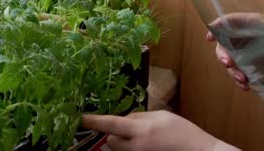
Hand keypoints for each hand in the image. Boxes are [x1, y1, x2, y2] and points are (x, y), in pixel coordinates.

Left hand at [81, 110, 238, 150]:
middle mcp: (136, 148)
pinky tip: (147, 147)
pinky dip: (131, 150)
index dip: (94, 121)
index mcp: (141, 130)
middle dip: (115, 135)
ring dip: (124, 144)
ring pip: (118, 150)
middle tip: (132, 131)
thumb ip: (139, 117)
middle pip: (110, 142)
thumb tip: (123, 119)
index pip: (111, 124)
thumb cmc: (183, 133)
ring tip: (144, 141)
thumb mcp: (161, 116)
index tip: (80, 118)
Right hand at [207, 14, 263, 101]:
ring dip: (233, 72)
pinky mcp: (253, 68)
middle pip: (224, 45)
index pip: (229, 23)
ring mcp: (247, 55)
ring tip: (242, 80)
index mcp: (249, 25)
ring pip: (231, 63)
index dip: (217, 28)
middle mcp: (244, 40)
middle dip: (222, 55)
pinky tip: (247, 87)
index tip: (210, 36)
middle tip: (228, 63)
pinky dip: (241, 81)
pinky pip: (241, 74)